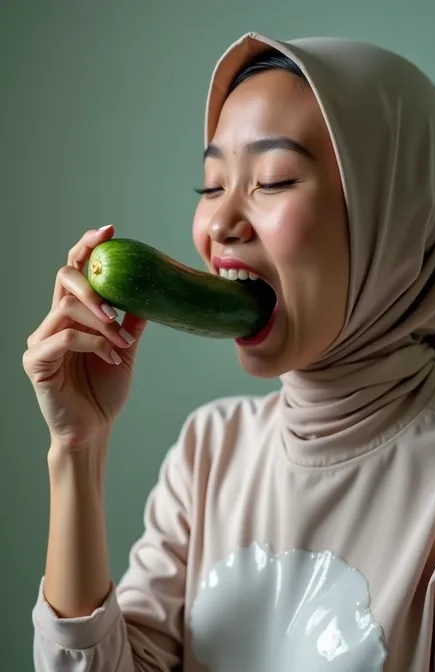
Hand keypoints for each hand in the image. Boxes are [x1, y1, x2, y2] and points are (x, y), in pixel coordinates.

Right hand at [23, 225, 146, 448]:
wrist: (94, 430)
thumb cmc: (104, 392)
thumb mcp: (124, 349)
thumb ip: (131, 321)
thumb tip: (151, 290)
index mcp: (71, 316)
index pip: (73, 272)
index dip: (87, 248)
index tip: (110, 230)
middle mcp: (52, 322)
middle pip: (64, 280)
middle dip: (94, 282)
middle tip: (117, 295)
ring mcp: (40, 341)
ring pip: (68, 308)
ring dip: (103, 322)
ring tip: (124, 342)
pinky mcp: (35, 361)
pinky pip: (65, 338)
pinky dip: (94, 343)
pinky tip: (112, 356)